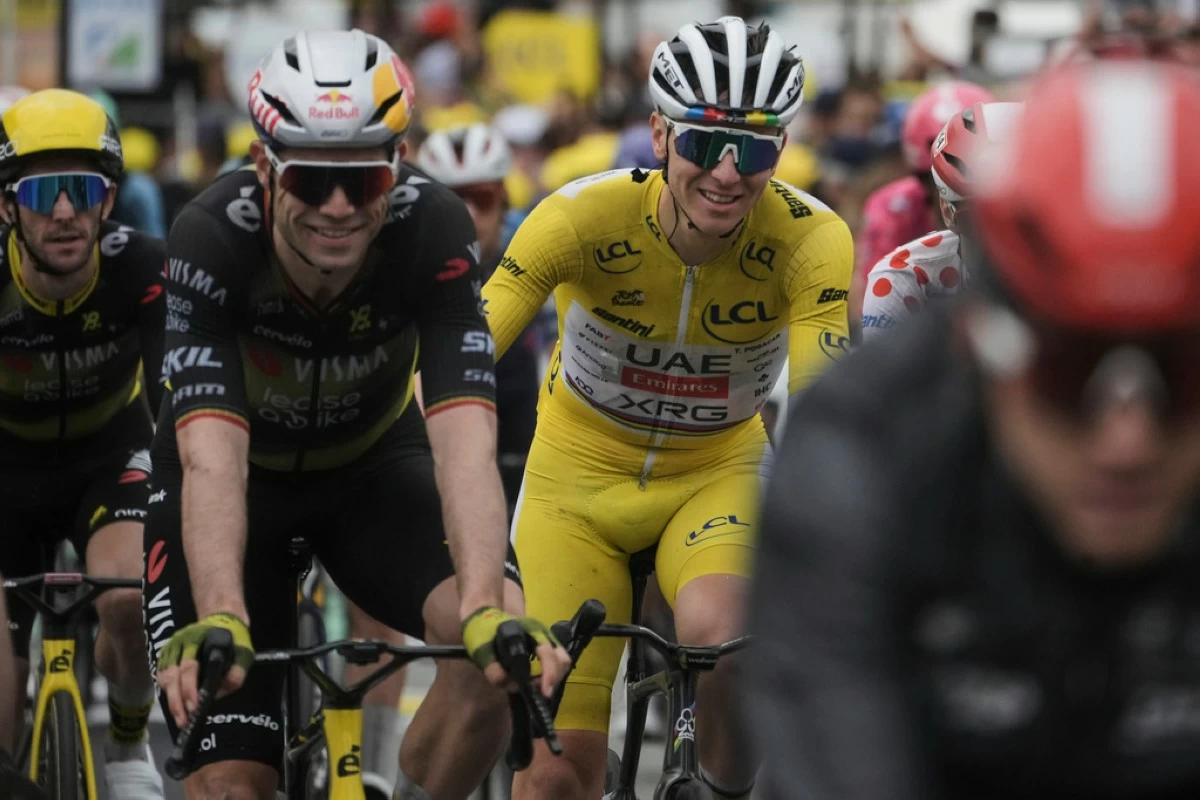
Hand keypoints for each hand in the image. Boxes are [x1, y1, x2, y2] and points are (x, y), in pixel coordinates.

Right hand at [156, 612, 253, 727]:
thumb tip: (219, 692)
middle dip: (177, 701)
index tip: (194, 706)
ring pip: (163, 678)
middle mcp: (179, 643)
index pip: (189, 667)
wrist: (222, 618)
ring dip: (171, 700)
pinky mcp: (166, 656)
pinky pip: (161, 677)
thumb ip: (236, 672)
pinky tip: (176, 707)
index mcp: (198, 639)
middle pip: (172, 676)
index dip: (189, 688)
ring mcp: (170, 649)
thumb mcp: (244, 651)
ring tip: (180, 718)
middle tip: (184, 721)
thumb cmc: (234, 637)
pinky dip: (167, 693)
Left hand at [462, 606, 572, 696]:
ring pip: (561, 661)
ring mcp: (545, 639)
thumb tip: (513, 686)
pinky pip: (555, 663)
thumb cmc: (482, 631)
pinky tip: (537, 683)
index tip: (544, 692)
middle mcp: (542, 633)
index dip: (549, 674)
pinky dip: (550, 676)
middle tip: (540, 693)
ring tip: (537, 690)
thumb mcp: (481, 651)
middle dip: (554, 679)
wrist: (481, 619)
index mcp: (530, 630)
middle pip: (561, 658)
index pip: (547, 653)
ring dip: (553, 678)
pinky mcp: (544, 647)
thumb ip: (493, 670)